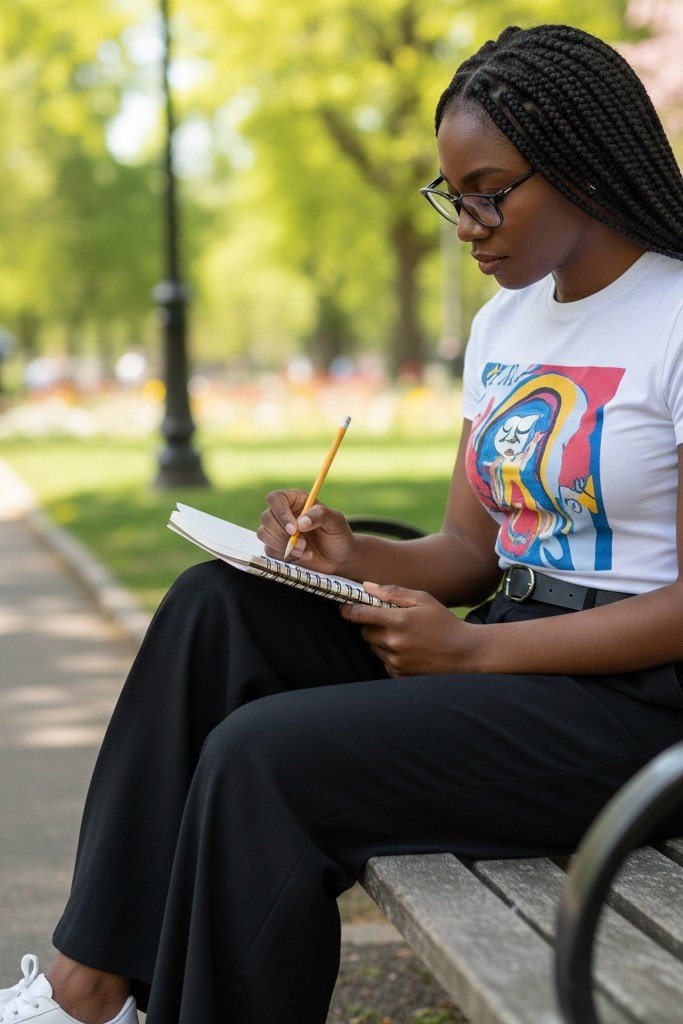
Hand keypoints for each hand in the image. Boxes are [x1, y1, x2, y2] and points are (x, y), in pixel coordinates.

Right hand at [257, 489, 356, 573]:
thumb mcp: (335, 521)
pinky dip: (285, 555)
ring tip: (305, 550)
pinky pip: (269, 550)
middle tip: (303, 544)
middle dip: (283, 534)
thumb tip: (300, 522)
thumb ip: (320, 515)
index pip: (276, 499)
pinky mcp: (276, 547)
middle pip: (266, 517)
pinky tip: (302, 556)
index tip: (293, 529)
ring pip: (263, 534)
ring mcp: (278, 530)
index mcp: (296, 500)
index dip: (281, 513)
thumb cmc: (338, 535)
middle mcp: (284, 513)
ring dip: (283, 545)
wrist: (339, 557)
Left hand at [340, 582, 478, 676]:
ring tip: (405, 637)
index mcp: (399, 621)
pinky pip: (384, 662)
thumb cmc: (444, 623)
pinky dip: (391, 656)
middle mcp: (394, 643)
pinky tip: (409, 651)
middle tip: (391, 622)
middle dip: (372, 625)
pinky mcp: (399, 674)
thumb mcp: (423, 600)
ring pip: (374, 648)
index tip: (346, 608)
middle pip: (365, 632)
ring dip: (382, 641)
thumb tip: (367, 586)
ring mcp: (396, 661)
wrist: (465, 653)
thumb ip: (393, 593)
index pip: (360, 614)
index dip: (349, 610)